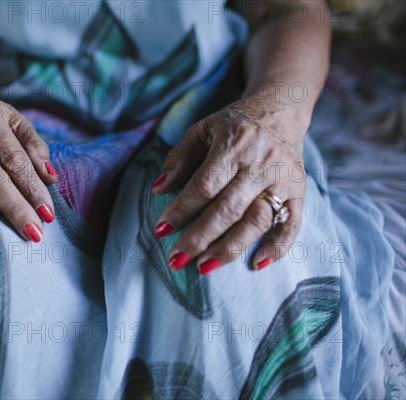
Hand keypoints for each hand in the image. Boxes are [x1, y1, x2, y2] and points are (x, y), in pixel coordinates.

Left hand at [152, 96, 306, 273]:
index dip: (181, 209)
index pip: (205, 185)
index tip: (160, 230)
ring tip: (204, 266)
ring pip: (257, 220)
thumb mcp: (202, 130)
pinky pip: (293, 225)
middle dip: (200, 237)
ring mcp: (283, 180)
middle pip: (228, 208)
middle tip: (176, 259)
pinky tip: (256, 264)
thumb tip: (158, 189)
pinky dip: (277, 247)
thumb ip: (179, 158)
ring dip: (230, 247)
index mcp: (234, 144)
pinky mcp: (300, 192)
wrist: (280, 112)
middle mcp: (262, 163)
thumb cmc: (233, 126)